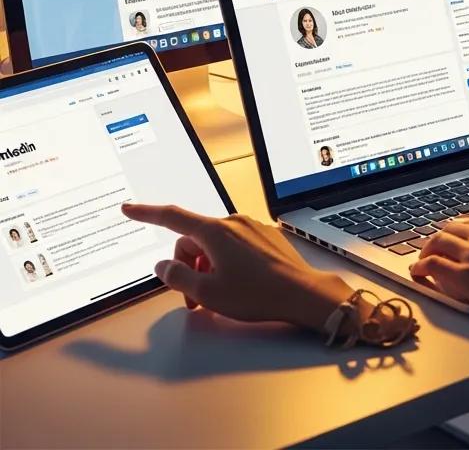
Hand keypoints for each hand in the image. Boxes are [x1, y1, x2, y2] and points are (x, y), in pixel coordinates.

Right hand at [122, 203, 352, 330]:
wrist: (301, 292)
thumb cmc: (257, 293)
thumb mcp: (207, 293)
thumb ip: (177, 277)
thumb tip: (164, 265)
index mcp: (215, 231)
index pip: (172, 217)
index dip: (147, 213)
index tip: (129, 208)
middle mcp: (233, 222)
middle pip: (193, 239)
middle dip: (187, 266)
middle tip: (194, 298)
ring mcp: (251, 227)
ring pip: (214, 245)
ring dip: (207, 267)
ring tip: (216, 296)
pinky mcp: (264, 236)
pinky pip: (234, 245)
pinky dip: (226, 263)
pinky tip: (236, 285)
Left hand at [409, 215, 468, 340]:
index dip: (459, 233)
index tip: (454, 240)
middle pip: (451, 228)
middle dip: (440, 239)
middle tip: (434, 249)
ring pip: (438, 242)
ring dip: (427, 250)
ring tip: (423, 260)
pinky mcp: (464, 275)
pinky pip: (433, 265)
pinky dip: (421, 267)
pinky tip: (418, 272)